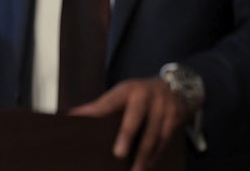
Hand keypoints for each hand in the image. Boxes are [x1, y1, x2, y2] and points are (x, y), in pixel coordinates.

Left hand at [69, 78, 188, 170]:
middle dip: (127, 135)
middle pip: (135, 116)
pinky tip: (147, 166)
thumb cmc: (139, 95)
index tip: (79, 120)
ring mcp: (163, 105)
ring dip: (144, 155)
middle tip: (118, 154)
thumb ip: (102, 106)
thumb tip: (73, 116)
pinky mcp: (176, 117)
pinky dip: (156, 155)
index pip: (109, 102)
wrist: (175, 86)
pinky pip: (165, 140)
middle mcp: (145, 95)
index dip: (95, 111)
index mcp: (127, 89)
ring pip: (153, 133)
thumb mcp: (122, 94)